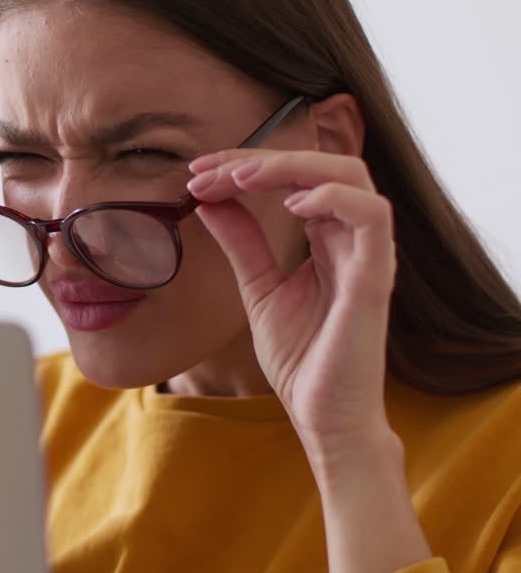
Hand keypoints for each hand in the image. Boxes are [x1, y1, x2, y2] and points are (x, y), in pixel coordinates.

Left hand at [185, 148, 396, 450]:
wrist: (323, 416)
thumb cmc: (302, 357)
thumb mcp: (257, 288)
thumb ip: (241, 243)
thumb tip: (208, 200)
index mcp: (329, 237)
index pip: (296, 175)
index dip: (246, 163)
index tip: (197, 171)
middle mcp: (353, 238)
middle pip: (323, 163)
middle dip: (262, 156)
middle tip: (208, 169)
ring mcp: (368, 255)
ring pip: (351, 175)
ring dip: (293, 165)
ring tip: (242, 178)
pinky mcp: (374, 279)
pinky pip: (372, 217)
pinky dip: (333, 198)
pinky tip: (291, 206)